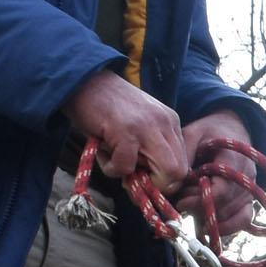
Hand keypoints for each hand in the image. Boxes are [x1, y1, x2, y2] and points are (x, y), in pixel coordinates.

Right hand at [66, 67, 188, 188]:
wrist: (82, 81)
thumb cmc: (106, 106)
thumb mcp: (138, 124)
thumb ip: (149, 147)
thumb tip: (149, 183)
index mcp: (170, 122)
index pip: (183, 163)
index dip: (164, 180)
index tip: (142, 177)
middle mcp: (165, 123)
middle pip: (180, 172)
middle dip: (156, 186)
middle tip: (131, 178)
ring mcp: (147, 126)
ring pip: (166, 172)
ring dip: (138, 180)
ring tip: (117, 164)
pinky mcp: (125, 131)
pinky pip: (126, 167)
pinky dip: (112, 169)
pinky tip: (102, 154)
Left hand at [177, 111, 259, 238]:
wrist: (231, 131)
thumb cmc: (209, 133)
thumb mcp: (192, 134)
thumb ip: (183, 155)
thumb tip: (174, 180)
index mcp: (235, 158)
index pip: (222, 190)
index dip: (199, 200)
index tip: (180, 201)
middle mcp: (248, 178)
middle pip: (224, 206)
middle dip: (199, 209)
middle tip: (180, 202)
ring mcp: (250, 191)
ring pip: (232, 217)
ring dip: (208, 218)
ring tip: (190, 208)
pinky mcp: (248, 200)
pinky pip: (243, 220)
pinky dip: (226, 228)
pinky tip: (207, 228)